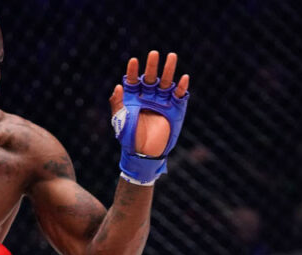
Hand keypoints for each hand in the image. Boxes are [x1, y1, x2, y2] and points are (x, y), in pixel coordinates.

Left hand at [109, 51, 189, 185]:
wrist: (144, 153)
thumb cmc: (129, 137)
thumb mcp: (119, 120)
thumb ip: (117, 103)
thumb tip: (118, 86)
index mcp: (134, 97)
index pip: (134, 80)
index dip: (134, 71)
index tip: (134, 61)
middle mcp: (149, 97)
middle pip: (151, 77)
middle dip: (152, 66)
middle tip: (154, 53)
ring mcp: (162, 102)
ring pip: (166, 82)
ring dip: (169, 70)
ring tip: (172, 56)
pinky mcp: (175, 109)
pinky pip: (179, 96)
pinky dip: (182, 87)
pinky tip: (184, 78)